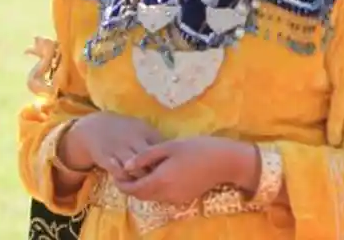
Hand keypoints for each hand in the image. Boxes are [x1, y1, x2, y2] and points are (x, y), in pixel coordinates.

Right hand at [61, 112, 163, 181]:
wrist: (96, 127)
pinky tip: (128, 182)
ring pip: (134, 168)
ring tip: (144, 184)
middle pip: (149, 159)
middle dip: (155, 172)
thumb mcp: (143, 129)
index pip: (162, 148)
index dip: (166, 161)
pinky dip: (125, 179)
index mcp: (146, 131)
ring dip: (140, 178)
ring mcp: (119, 148)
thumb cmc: (127, 130)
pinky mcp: (106, 157)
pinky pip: (118, 172)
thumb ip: (157, 140)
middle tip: (159, 182)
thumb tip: (176, 152)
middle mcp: (133, 139)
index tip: (170, 170)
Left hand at [116, 137, 252, 204]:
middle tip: (128, 170)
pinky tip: (162, 173)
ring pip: (152, 196)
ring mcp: (175, 198)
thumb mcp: (170, 146)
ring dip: (144, 187)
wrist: (227, 162)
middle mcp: (165, 194)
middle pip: (140, 195)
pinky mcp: (184, 198)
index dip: (121, 182)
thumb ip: (146, 156)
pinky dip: (157, 187)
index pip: (132, 189)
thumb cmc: (199, 148)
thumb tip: (126, 165)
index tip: (117, 171)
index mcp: (159, 180)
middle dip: (131, 185)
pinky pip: (163, 196)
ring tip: (144, 170)